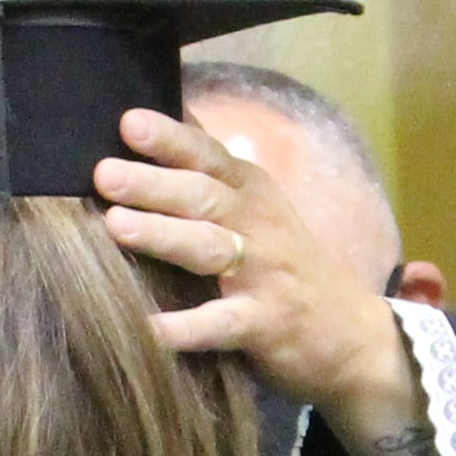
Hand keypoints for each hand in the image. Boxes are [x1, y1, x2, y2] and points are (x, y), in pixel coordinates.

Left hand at [95, 108, 414, 419]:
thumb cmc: (285, 263)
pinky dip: (188, 327)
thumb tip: (149, 121)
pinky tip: (150, 328)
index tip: (128, 122)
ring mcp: (264, 274)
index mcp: (251, 191)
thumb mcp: (256, 206)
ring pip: (209, 248)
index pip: (207, 155)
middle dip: (153, 183)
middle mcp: (258, 224)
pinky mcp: (266, 324)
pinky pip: (223, 323)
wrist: (350, 333)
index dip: (170, 138)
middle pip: (202, 196)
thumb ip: (210, 171)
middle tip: (104, 174)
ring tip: (117, 225)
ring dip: (163, 235)